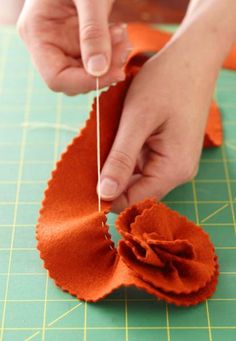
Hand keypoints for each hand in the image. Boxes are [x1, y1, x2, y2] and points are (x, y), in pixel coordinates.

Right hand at [17, 0, 130, 94]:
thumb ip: (94, 32)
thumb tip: (98, 71)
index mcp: (37, 33)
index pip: (56, 78)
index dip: (85, 83)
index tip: (116, 72)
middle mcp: (46, 45)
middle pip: (72, 81)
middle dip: (102, 71)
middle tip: (123, 47)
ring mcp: (61, 45)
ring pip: (86, 74)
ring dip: (110, 63)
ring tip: (122, 35)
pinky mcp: (76, 43)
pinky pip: (94, 62)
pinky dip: (111, 55)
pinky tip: (119, 35)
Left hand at [99, 19, 230, 212]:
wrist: (193, 58)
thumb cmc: (166, 82)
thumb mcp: (137, 119)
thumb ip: (121, 159)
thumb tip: (104, 194)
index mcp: (173, 168)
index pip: (134, 200)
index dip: (106, 197)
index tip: (81, 185)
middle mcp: (178, 172)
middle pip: (135, 191)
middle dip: (109, 179)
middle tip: (87, 160)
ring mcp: (174, 162)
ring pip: (137, 178)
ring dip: (116, 165)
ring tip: (101, 145)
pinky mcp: (169, 152)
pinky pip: (142, 164)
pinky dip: (125, 155)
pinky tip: (116, 139)